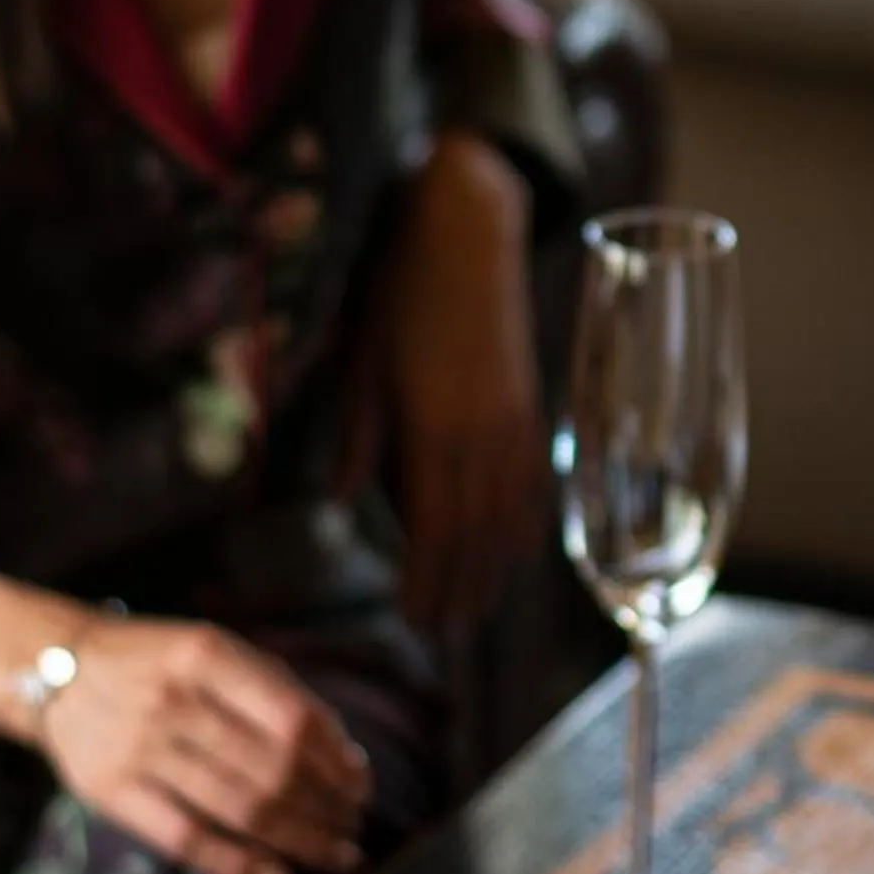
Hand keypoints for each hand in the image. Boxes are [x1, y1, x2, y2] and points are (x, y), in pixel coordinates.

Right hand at [37, 616, 371, 873]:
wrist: (57, 671)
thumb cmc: (157, 662)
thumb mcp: (213, 648)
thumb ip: (272, 690)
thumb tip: (341, 752)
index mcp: (206, 656)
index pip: (290, 717)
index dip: (334, 758)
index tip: (360, 782)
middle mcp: (173, 702)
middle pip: (272, 769)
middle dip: (326, 805)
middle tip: (354, 824)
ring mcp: (140, 751)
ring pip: (239, 809)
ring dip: (300, 838)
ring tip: (334, 852)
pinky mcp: (112, 794)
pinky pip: (188, 840)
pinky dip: (241, 865)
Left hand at [370, 135, 547, 633]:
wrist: (469, 238)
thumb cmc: (401, 295)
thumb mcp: (362, 363)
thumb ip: (357, 435)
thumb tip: (339, 500)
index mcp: (434, 431)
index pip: (433, 528)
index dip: (425, 580)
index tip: (413, 620)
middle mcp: (481, 437)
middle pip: (475, 535)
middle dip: (459, 589)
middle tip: (443, 636)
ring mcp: (513, 423)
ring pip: (509, 516)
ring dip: (494, 568)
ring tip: (478, 611)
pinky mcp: (529, 406)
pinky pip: (533, 481)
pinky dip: (527, 523)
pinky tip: (521, 549)